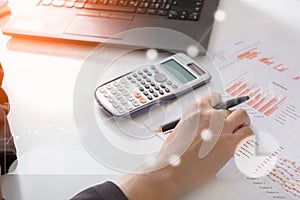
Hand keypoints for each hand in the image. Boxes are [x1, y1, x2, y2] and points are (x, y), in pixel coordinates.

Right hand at [117, 93, 252, 199]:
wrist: (172, 170)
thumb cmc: (172, 154)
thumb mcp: (179, 130)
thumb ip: (194, 123)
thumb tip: (203, 127)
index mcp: (196, 110)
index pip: (215, 98)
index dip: (220, 107)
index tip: (221, 113)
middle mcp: (210, 115)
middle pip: (231, 108)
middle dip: (233, 117)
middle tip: (232, 126)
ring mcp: (221, 128)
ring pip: (243, 117)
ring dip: (243, 125)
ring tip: (239, 134)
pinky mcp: (229, 144)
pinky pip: (248, 134)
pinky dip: (247, 139)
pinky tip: (240, 145)